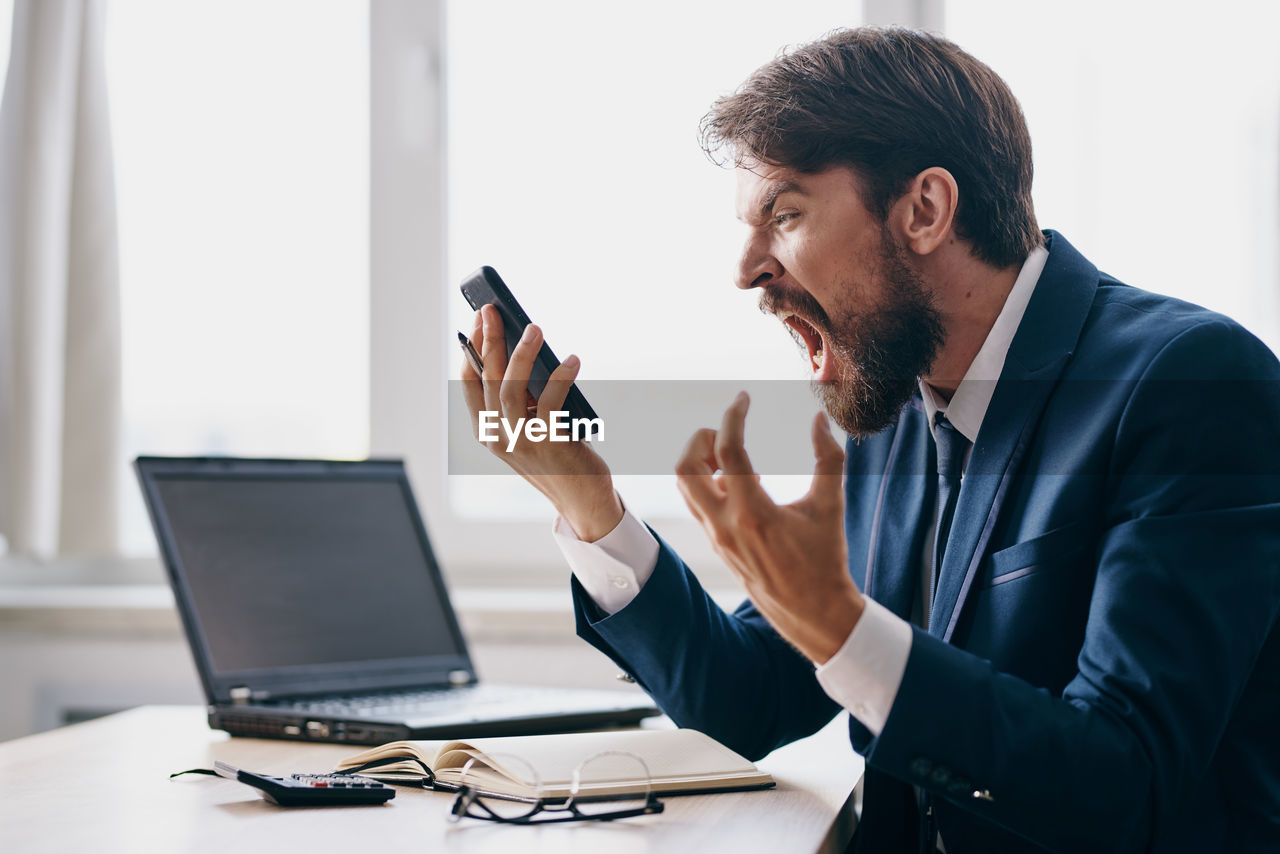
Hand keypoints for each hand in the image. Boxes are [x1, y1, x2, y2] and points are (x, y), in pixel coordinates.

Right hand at [459, 305, 622, 540]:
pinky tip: (572, 360)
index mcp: (487, 430)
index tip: (479, 320)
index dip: (472, 349)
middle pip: (488, 379)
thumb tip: (526, 349)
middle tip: (493, 310)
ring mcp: (520, 442)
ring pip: (511, 389)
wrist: (580, 497)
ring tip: (534, 329)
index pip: (470, 383)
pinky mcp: (548, 443)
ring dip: (521, 355)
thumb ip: (522, 399)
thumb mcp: (529, 426)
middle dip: (490, 341)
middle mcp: (498, 436)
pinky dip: (560, 377)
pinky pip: (550, 402)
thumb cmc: (557, 455)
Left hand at [675, 392, 863, 662]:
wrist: (813, 612)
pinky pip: (697, 504)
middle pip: (685, 469)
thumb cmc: (825, 558)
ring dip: (699, 461)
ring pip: (685, 487)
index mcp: (754, 513)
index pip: (728, 451)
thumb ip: (828, 458)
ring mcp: (717, 537)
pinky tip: (735, 480)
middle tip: (726, 432)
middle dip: (700, 440)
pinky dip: (706, 482)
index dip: (733, 417)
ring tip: (728, 453)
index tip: (743, 399)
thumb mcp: (830, 506)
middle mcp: (726, 526)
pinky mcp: (716, 545)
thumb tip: (820, 420)